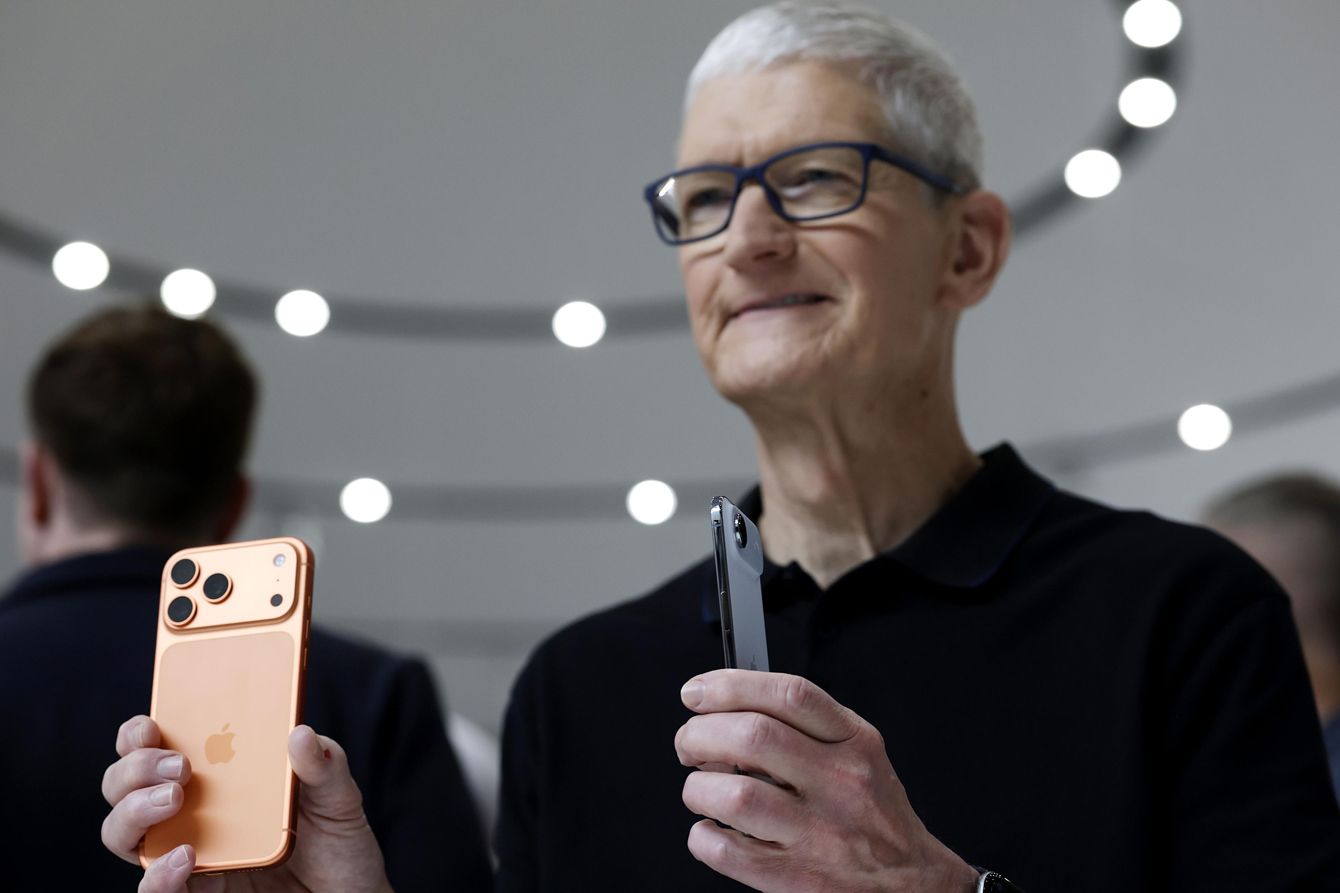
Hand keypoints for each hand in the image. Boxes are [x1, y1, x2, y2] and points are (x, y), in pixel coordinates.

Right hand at [101, 716, 392, 892]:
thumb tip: (299, 733)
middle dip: (133, 768)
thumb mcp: (338, 797)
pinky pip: (156, 889)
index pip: (158, 749)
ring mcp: (190, 854)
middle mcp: (194, 814)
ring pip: (125, 833)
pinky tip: (186, 856)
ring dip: (133, 811)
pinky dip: (157, 875)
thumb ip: (324, 764)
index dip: (138, 735)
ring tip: (173, 799)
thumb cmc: (337, 846)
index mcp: (221, 778)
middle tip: (177, 766)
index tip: (150, 725)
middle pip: (126, 787)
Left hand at [675, 670, 978, 892]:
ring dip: (698, 788)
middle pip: (753, 737)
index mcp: (854, 743)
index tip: (698, 692)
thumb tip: (731, 705)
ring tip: (701, 790)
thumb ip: (808, 725)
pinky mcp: (795, 878)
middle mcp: (840, 783)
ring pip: (735, 794)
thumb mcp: (861, 754)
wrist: (912, 885)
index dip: (731, 685)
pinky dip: (703, 836)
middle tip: (689, 744)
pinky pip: (727, 850)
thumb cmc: (874, 816)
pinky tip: (713, 829)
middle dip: (701, 734)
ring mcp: (818, 833)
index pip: (789, 694)